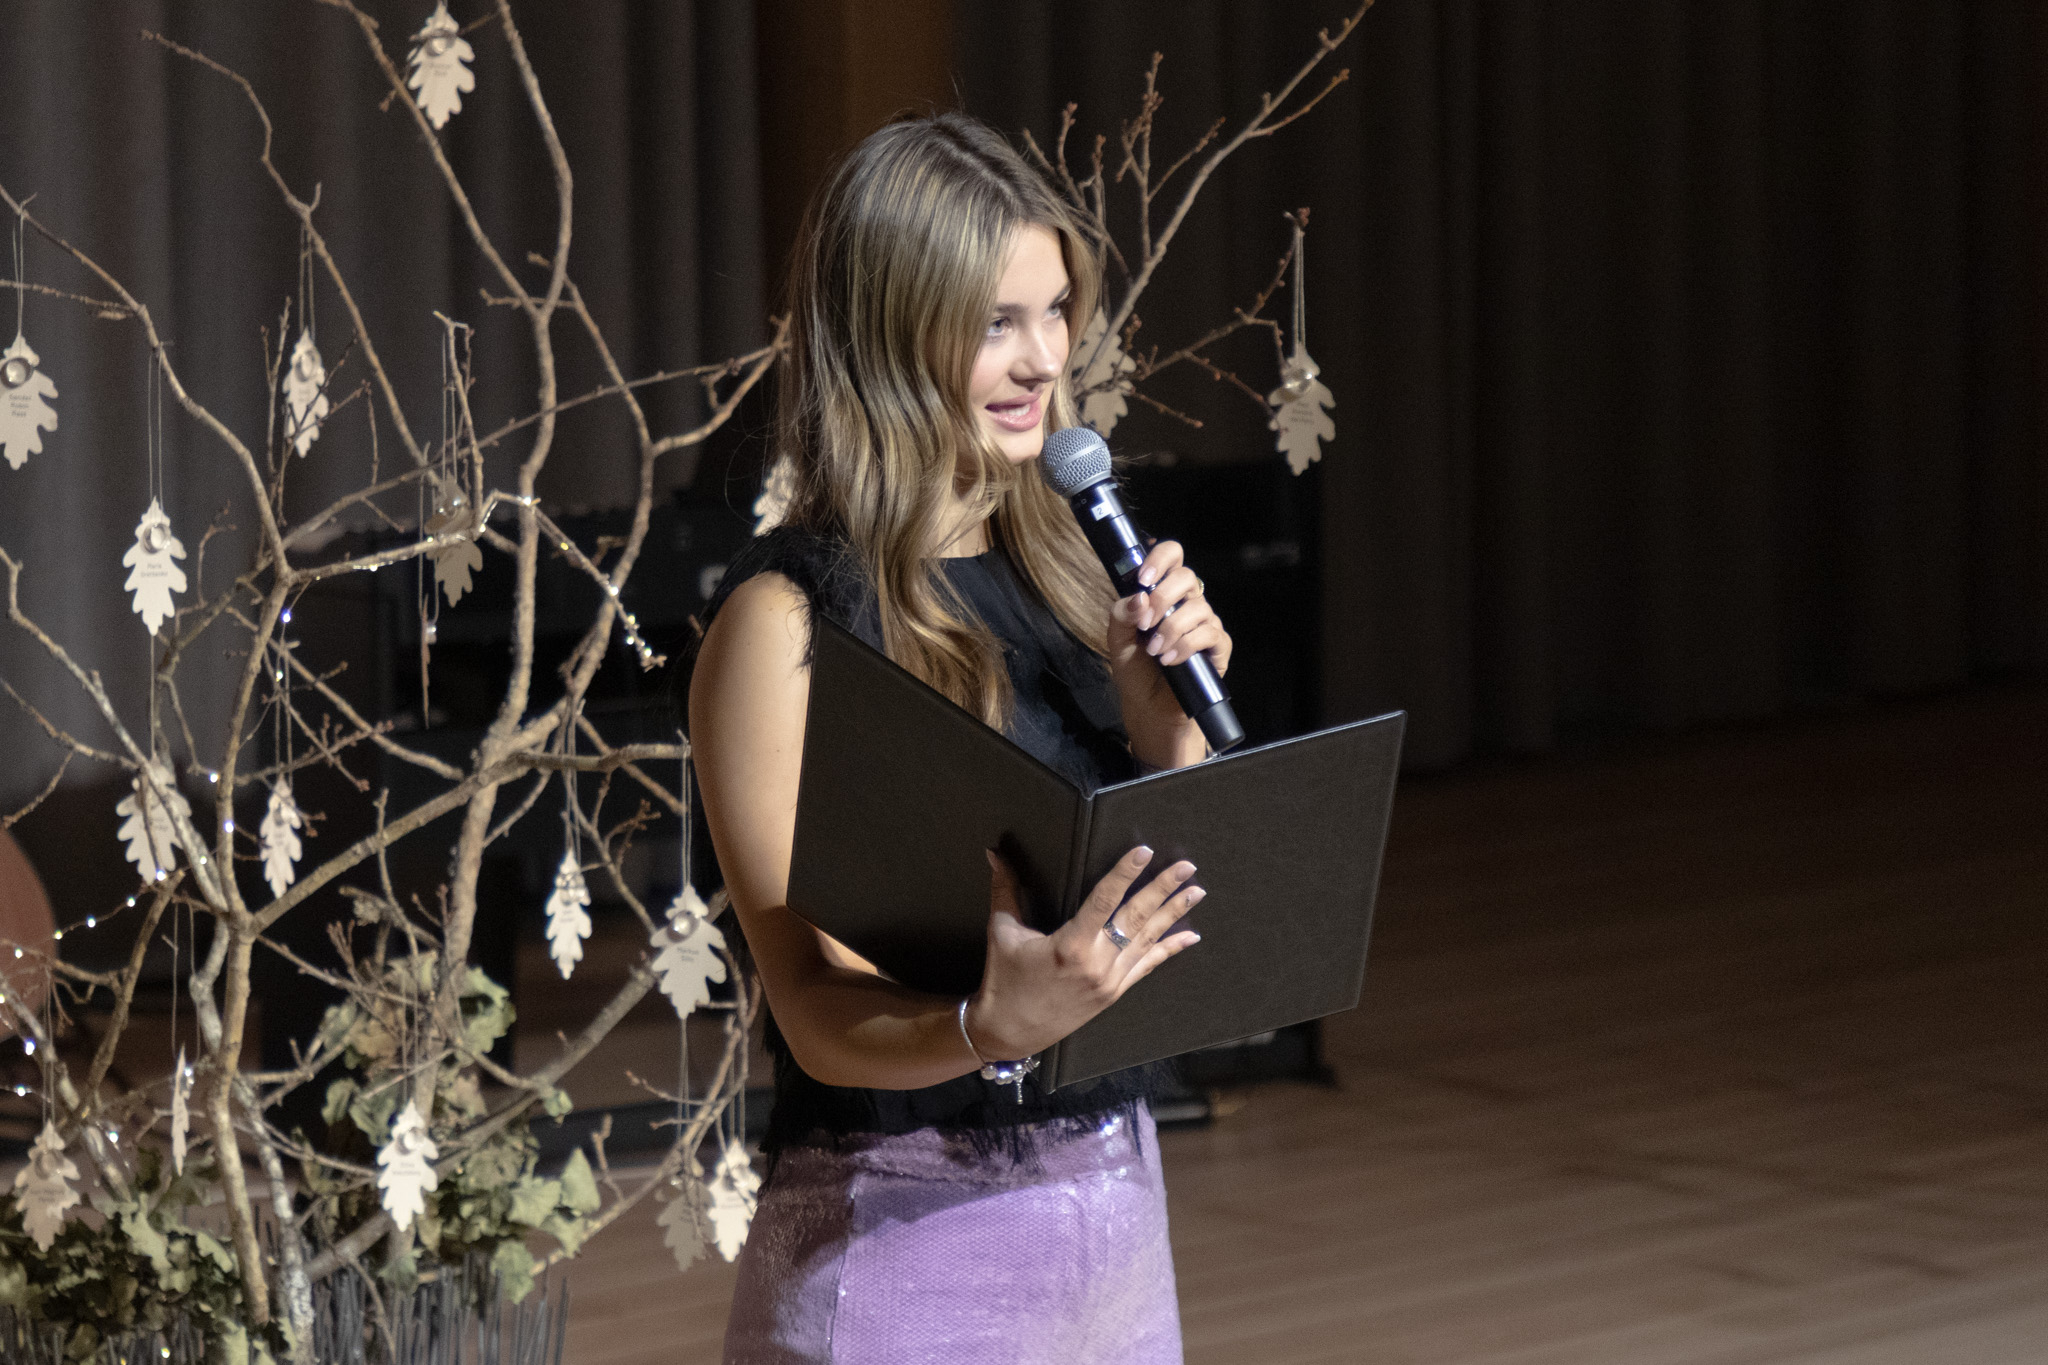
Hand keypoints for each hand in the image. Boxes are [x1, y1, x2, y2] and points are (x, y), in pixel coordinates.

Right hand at [964, 846, 1204, 1060]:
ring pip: (1148, 940)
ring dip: (1173, 914)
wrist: (1009, 1032)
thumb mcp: (1003, 931)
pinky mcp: (1114, 993)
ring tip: (1196, 891)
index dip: (1124, 873)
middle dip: (1163, 889)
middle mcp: (1096, 963)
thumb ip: (1005, 889)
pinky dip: (1169, 949)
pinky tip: (1190, 936)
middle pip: (1136, 918)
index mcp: (1070, 945)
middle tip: (1186, 866)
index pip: (1104, 900)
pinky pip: (1147, 966)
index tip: (1144, 852)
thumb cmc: (1004, 980)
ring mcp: (1109, 981)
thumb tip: (994, 852)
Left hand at [1106, 539, 1232, 764]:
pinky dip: (1187, 645)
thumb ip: (1121, 615)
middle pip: (1187, 576)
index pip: (1171, 556)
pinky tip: (1170, 660)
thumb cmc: (1136, 671)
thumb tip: (1138, 597)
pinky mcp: (1218, 647)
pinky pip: (1210, 634)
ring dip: (1171, 628)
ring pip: (1198, 607)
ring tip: (1154, 651)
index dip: (1160, 558)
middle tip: (1145, 622)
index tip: (1143, 578)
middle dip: (1163, 597)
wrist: (1150, 708)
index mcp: (1163, 593)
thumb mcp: (1117, 641)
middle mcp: (1186, 603)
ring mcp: (1204, 623)